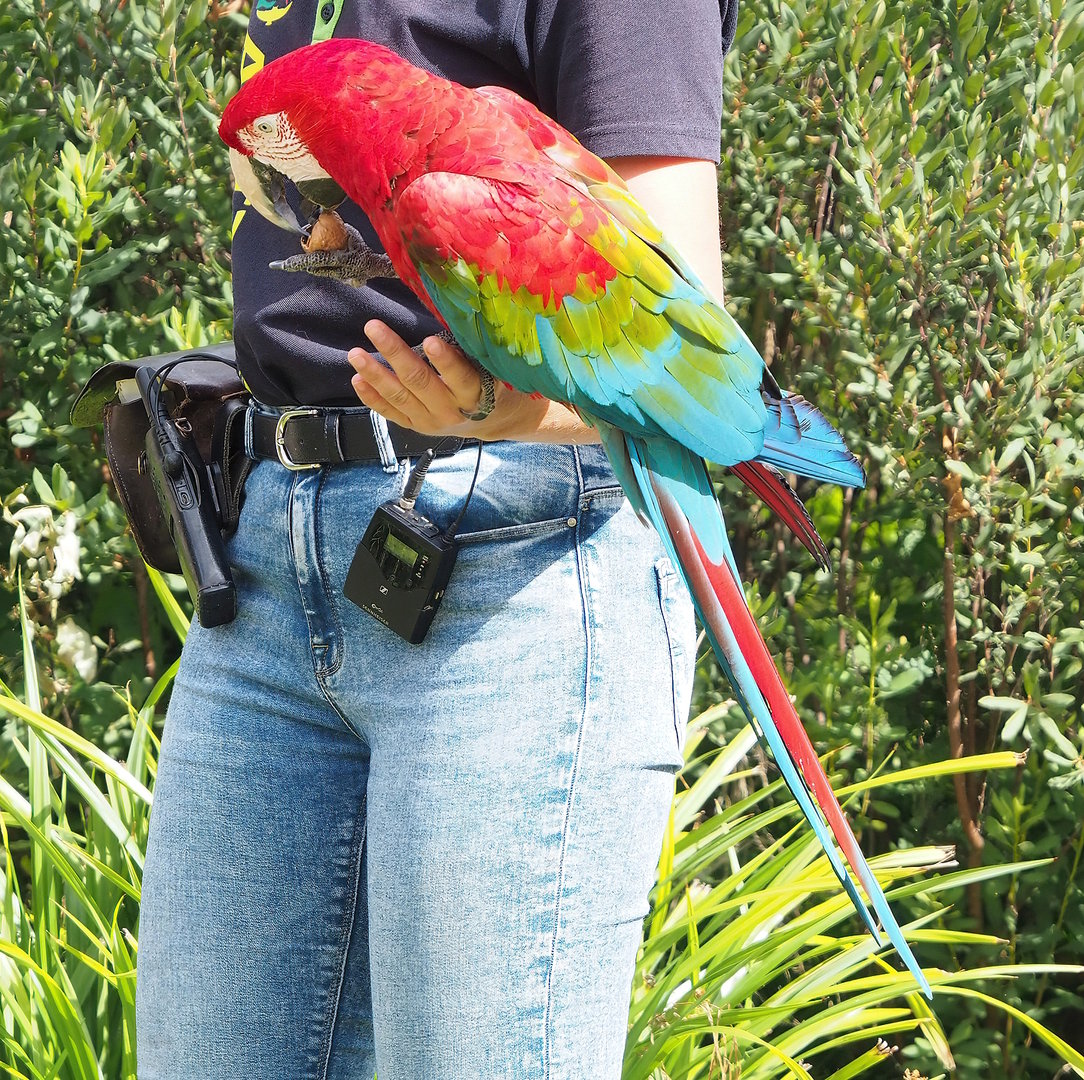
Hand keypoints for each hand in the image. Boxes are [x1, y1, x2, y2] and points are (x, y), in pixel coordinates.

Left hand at [348, 321, 599, 442]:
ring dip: (376, 374)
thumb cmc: (490, 380)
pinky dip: (372, 397)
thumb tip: (453, 309)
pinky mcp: (415, 427)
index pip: (460, 377)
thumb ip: (471, 348)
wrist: (490, 419)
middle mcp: (451, 411)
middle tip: (373, 327)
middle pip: (420, 382)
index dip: (445, 361)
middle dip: (395, 353)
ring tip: (355, 353)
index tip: (429, 340)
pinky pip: (391, 413)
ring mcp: (430, 422)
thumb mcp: (489, 366)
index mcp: (474, 394)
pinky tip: (357, 379)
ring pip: (400, 397)